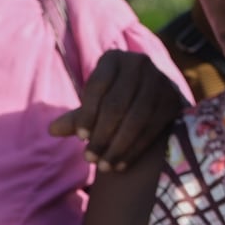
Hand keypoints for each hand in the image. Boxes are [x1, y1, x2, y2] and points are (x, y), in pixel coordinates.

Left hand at [48, 48, 189, 173]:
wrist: (150, 96)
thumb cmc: (113, 99)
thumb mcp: (95, 103)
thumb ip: (77, 117)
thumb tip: (53, 130)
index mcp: (114, 58)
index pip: (97, 87)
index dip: (87, 114)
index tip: (80, 138)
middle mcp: (139, 63)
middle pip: (117, 105)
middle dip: (101, 135)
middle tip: (90, 159)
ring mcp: (159, 81)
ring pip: (136, 119)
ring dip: (118, 147)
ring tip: (104, 166)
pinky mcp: (172, 100)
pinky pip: (152, 129)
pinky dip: (134, 150)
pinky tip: (121, 165)